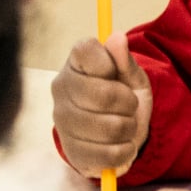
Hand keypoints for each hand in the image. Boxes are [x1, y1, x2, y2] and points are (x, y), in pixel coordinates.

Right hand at [50, 36, 151, 179]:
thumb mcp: (130, 76)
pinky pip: (109, 154)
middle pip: (104, 95)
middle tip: (129, 106)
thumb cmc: (123, 97)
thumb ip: (124, 60)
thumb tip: (117, 37)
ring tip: (126, 126)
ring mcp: (63, 122)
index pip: (86, 51)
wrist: (119, 133)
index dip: (109, 63)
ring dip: (129, 128)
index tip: (115, 74)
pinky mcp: (72, 151)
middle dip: (129, 103)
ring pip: (110, 128)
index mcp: (74, 63)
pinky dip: (125, 151)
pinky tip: (121, 144)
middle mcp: (60, 89)